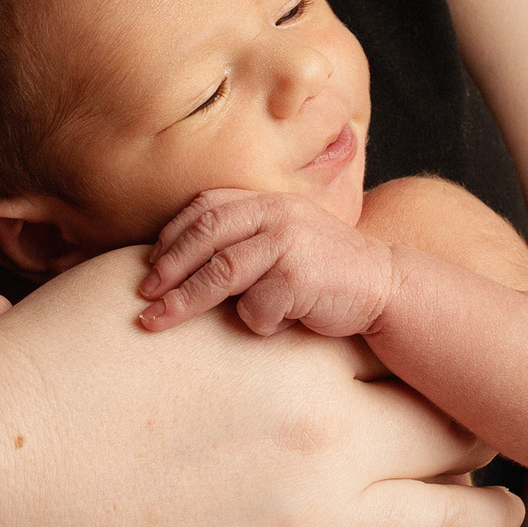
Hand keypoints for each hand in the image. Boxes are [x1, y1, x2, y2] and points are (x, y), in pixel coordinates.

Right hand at [0, 251, 502, 526]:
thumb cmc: (46, 361)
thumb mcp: (146, 274)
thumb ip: (223, 265)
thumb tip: (257, 247)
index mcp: (298, 345)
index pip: (406, 339)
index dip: (423, 348)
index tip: (429, 357)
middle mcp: (327, 434)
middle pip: (451, 426)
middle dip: (474, 426)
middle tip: (480, 435)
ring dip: (491, 520)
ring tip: (498, 517)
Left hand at [139, 187, 397, 340]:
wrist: (385, 286)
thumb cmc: (323, 270)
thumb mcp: (285, 238)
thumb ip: (244, 238)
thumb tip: (175, 263)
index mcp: (267, 200)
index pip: (204, 208)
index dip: (171, 237)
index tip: (148, 265)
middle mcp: (276, 214)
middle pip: (204, 237)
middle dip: (166, 269)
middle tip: (142, 295)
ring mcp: (288, 243)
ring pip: (220, 272)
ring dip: (184, 301)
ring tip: (155, 322)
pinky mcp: (299, 278)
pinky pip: (256, 309)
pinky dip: (256, 324)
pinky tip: (276, 326)